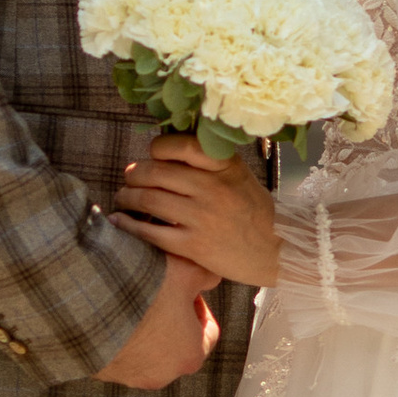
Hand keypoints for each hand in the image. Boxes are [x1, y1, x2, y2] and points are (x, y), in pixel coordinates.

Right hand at [95, 256, 221, 392]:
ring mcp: (129, 377)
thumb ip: (205, 276)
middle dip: (170, 316)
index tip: (183, 287)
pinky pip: (117, 350)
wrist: (85, 304)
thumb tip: (210, 277)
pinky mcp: (101, 372)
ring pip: (146, 348)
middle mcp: (162, 376)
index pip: (208, 332)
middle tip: (156, 290)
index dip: (198, 304)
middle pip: (175, 342)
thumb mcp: (185, 271)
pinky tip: (110, 308)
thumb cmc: (143, 291)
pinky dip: (117, 333)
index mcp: (190, 356)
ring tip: (130, 297)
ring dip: (142, 325)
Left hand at [118, 135, 281, 291]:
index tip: (152, 155)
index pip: (180, 145)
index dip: (157, 149)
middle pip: (156, 173)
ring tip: (123, 198)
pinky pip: (151, 232)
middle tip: (128, 178)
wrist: (277, 251)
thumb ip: (209, 163)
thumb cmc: (254, 211)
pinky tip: (120, 222)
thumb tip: (167, 152)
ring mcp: (202, 217)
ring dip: (127, 198)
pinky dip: (129, 225)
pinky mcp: (194, 246)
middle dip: (134, 174)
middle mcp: (213, 188)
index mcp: (224, 166)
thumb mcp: (239, 176)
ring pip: (149, 200)